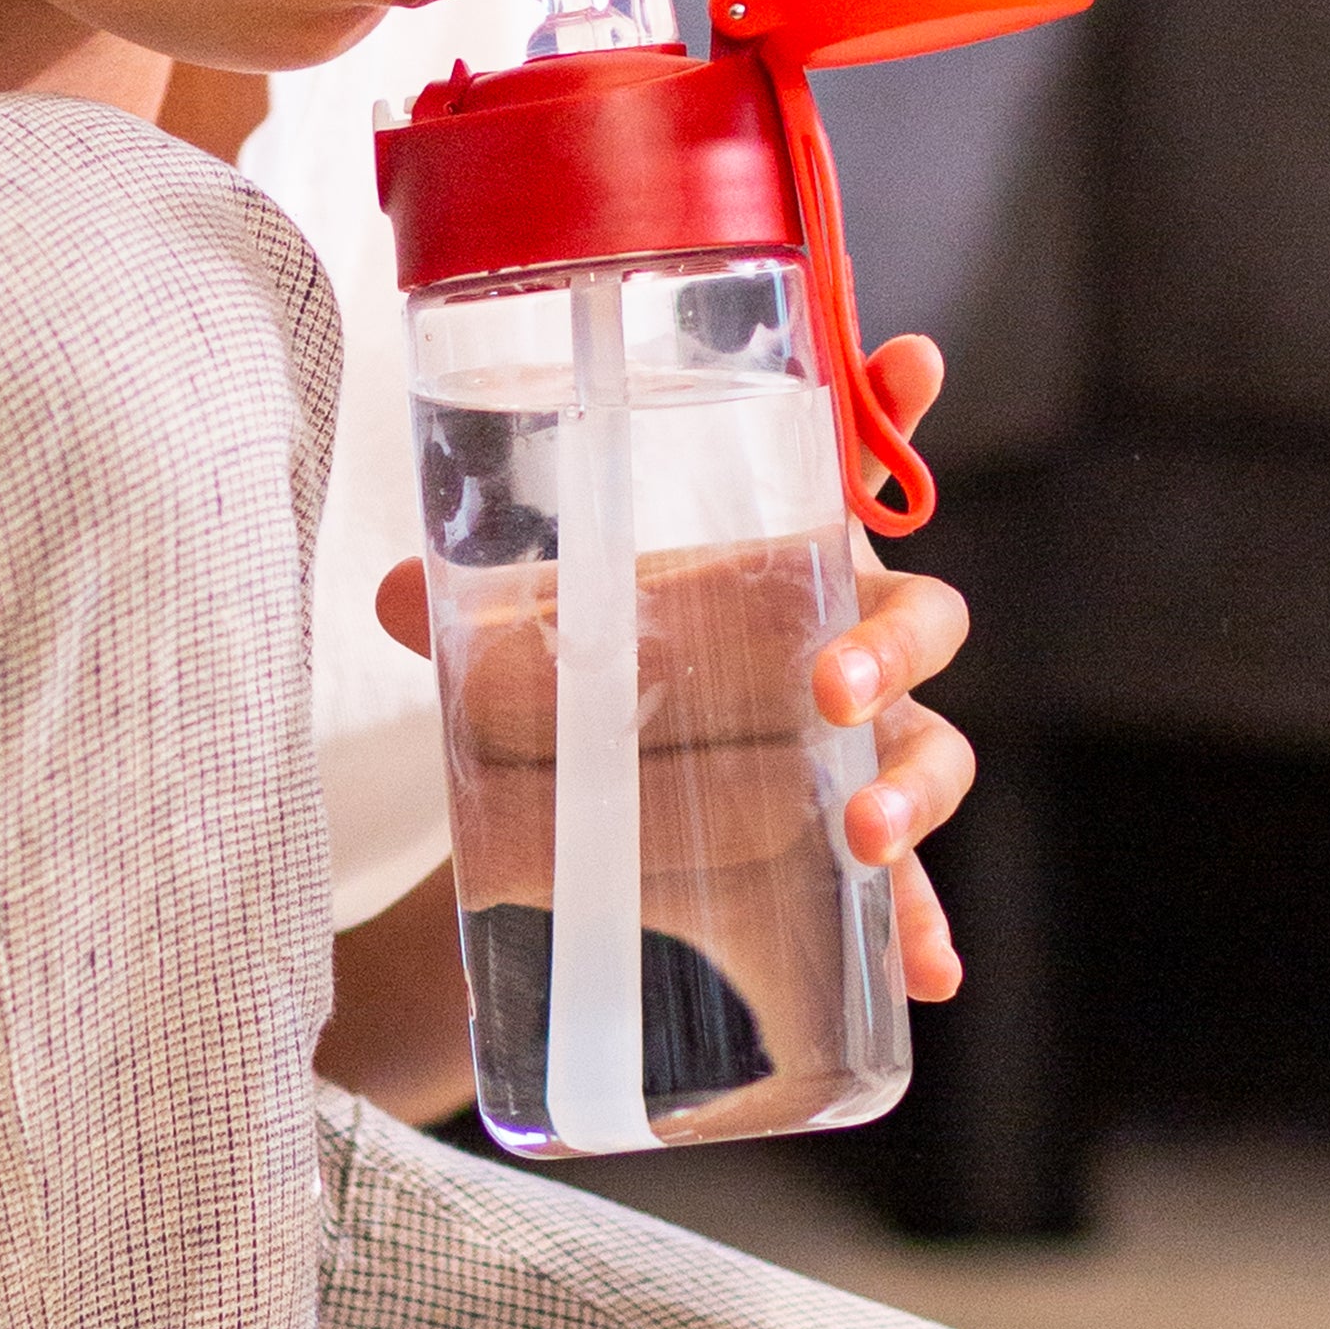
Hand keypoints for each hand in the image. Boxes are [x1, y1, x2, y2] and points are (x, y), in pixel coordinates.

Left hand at [370, 330, 978, 1004]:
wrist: (597, 837)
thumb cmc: (599, 700)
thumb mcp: (532, 657)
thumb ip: (475, 625)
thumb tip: (394, 595)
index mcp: (782, 576)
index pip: (850, 480)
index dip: (895, 413)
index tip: (914, 358)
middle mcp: (844, 658)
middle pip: (918, 622)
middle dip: (892, 647)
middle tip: (832, 688)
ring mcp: (863, 761)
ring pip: (933, 754)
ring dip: (914, 789)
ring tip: (865, 833)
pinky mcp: (850, 865)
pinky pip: (912, 896)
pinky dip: (928, 928)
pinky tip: (934, 969)